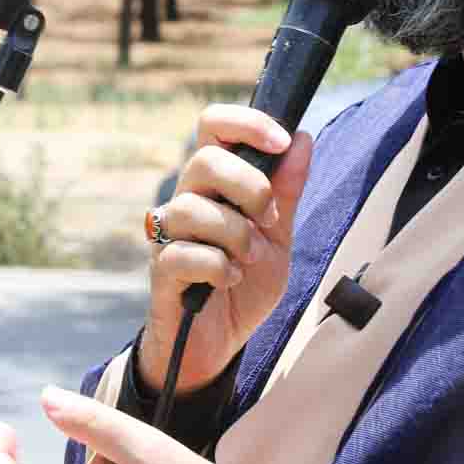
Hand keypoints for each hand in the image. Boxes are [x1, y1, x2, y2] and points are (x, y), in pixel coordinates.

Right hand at [142, 105, 313, 392]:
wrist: (220, 341)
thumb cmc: (244, 282)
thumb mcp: (278, 237)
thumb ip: (286, 192)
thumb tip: (302, 139)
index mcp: (214, 182)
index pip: (213, 124)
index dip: (246, 123)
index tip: (281, 141)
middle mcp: (186, 198)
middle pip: (204, 160)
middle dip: (250, 188)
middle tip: (269, 221)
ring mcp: (169, 233)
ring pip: (195, 209)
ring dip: (237, 236)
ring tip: (249, 260)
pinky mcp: (161, 269)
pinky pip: (186, 254)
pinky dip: (219, 268)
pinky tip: (229, 280)